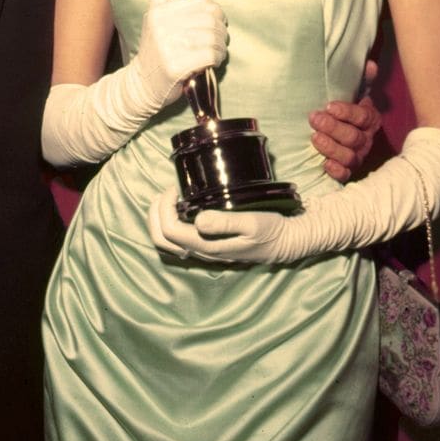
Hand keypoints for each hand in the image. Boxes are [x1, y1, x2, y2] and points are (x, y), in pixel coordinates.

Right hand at [134, 0, 226, 107]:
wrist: (142, 85)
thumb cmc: (155, 50)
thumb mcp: (153, 18)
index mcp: (159, 12)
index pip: (200, 1)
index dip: (214, 11)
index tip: (212, 21)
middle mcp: (161, 26)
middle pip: (210, 19)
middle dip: (221, 31)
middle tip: (218, 40)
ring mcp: (167, 46)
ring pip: (213, 37)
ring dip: (220, 47)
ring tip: (214, 52)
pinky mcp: (176, 66)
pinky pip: (211, 55)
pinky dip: (217, 59)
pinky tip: (211, 62)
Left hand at [147, 186, 288, 264]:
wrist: (285, 243)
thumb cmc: (270, 230)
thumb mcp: (253, 223)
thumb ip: (225, 223)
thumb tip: (198, 220)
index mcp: (208, 246)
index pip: (170, 231)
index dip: (164, 208)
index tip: (175, 188)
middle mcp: (200, 252)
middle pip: (160, 239)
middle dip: (154, 214)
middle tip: (165, 192)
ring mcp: (202, 251)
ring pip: (165, 242)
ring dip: (158, 218)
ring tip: (167, 198)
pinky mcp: (206, 246)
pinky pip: (176, 239)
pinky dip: (168, 222)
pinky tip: (178, 207)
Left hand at [308, 61, 381, 181]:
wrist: (335, 132)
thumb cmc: (342, 111)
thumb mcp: (351, 93)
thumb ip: (361, 80)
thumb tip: (369, 64)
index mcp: (368, 119)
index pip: (363, 116)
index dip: (347, 112)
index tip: (329, 106)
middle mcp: (365, 139)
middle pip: (354, 137)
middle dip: (333, 128)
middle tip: (315, 119)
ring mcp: (357, 155)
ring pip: (350, 156)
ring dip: (332, 147)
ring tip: (315, 138)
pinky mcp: (346, 170)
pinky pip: (345, 174)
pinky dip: (336, 170)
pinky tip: (324, 164)